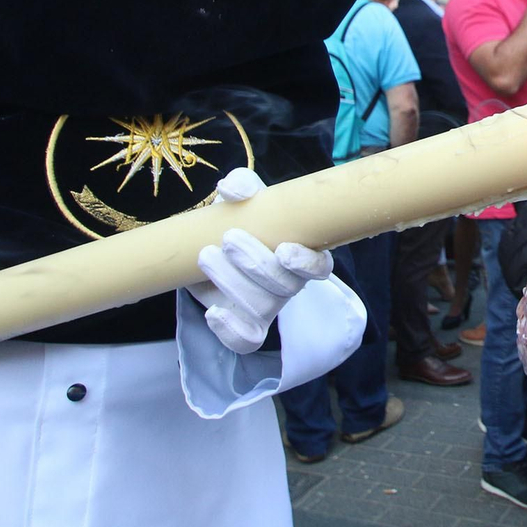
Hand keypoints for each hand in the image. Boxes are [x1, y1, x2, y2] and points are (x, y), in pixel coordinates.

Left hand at [187, 168, 334, 353]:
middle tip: (229, 239)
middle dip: (257, 264)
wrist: (212, 249)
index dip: (306, 263)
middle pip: (284, 286)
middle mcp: (289, 284)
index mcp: (301, 256)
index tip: (284, 249)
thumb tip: (233, 190)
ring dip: (233, 283)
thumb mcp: (243, 201)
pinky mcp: (245, 325)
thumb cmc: (240, 221)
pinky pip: (247, 340)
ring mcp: (268, 308)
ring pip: (261, 307)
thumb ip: (242, 186)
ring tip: (206, 256)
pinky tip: (213, 313)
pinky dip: (231, 330)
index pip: (320, 267)